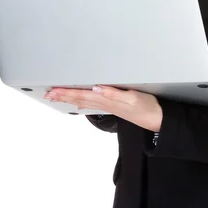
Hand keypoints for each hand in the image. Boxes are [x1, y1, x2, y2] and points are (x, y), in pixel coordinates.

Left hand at [44, 85, 162, 131]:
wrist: (158, 120)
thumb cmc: (147, 107)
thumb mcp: (132, 97)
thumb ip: (114, 93)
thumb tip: (96, 88)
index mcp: (108, 100)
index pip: (82, 95)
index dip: (66, 93)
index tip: (53, 91)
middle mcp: (106, 104)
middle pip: (80, 99)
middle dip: (63, 96)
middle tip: (49, 94)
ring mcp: (110, 107)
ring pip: (85, 102)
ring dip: (70, 99)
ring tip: (58, 97)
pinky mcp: (115, 108)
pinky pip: (93, 104)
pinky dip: (83, 103)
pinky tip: (79, 103)